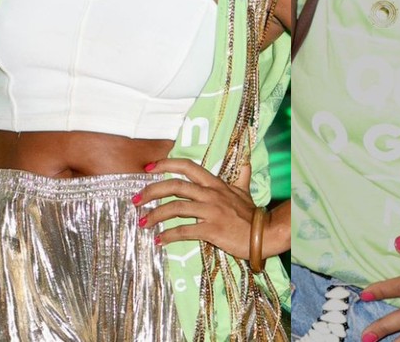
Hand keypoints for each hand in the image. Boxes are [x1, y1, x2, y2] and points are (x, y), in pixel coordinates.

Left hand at [135, 158, 256, 259]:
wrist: (263, 233)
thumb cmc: (250, 213)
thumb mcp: (244, 190)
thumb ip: (241, 175)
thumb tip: (246, 160)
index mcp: (214, 183)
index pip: (186, 166)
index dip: (165, 165)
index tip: (148, 169)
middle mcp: (210, 194)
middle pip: (175, 186)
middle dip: (151, 192)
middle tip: (135, 200)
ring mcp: (210, 211)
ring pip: (176, 208)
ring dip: (155, 215)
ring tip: (143, 223)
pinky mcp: (211, 229)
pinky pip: (184, 231)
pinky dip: (168, 235)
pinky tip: (159, 240)